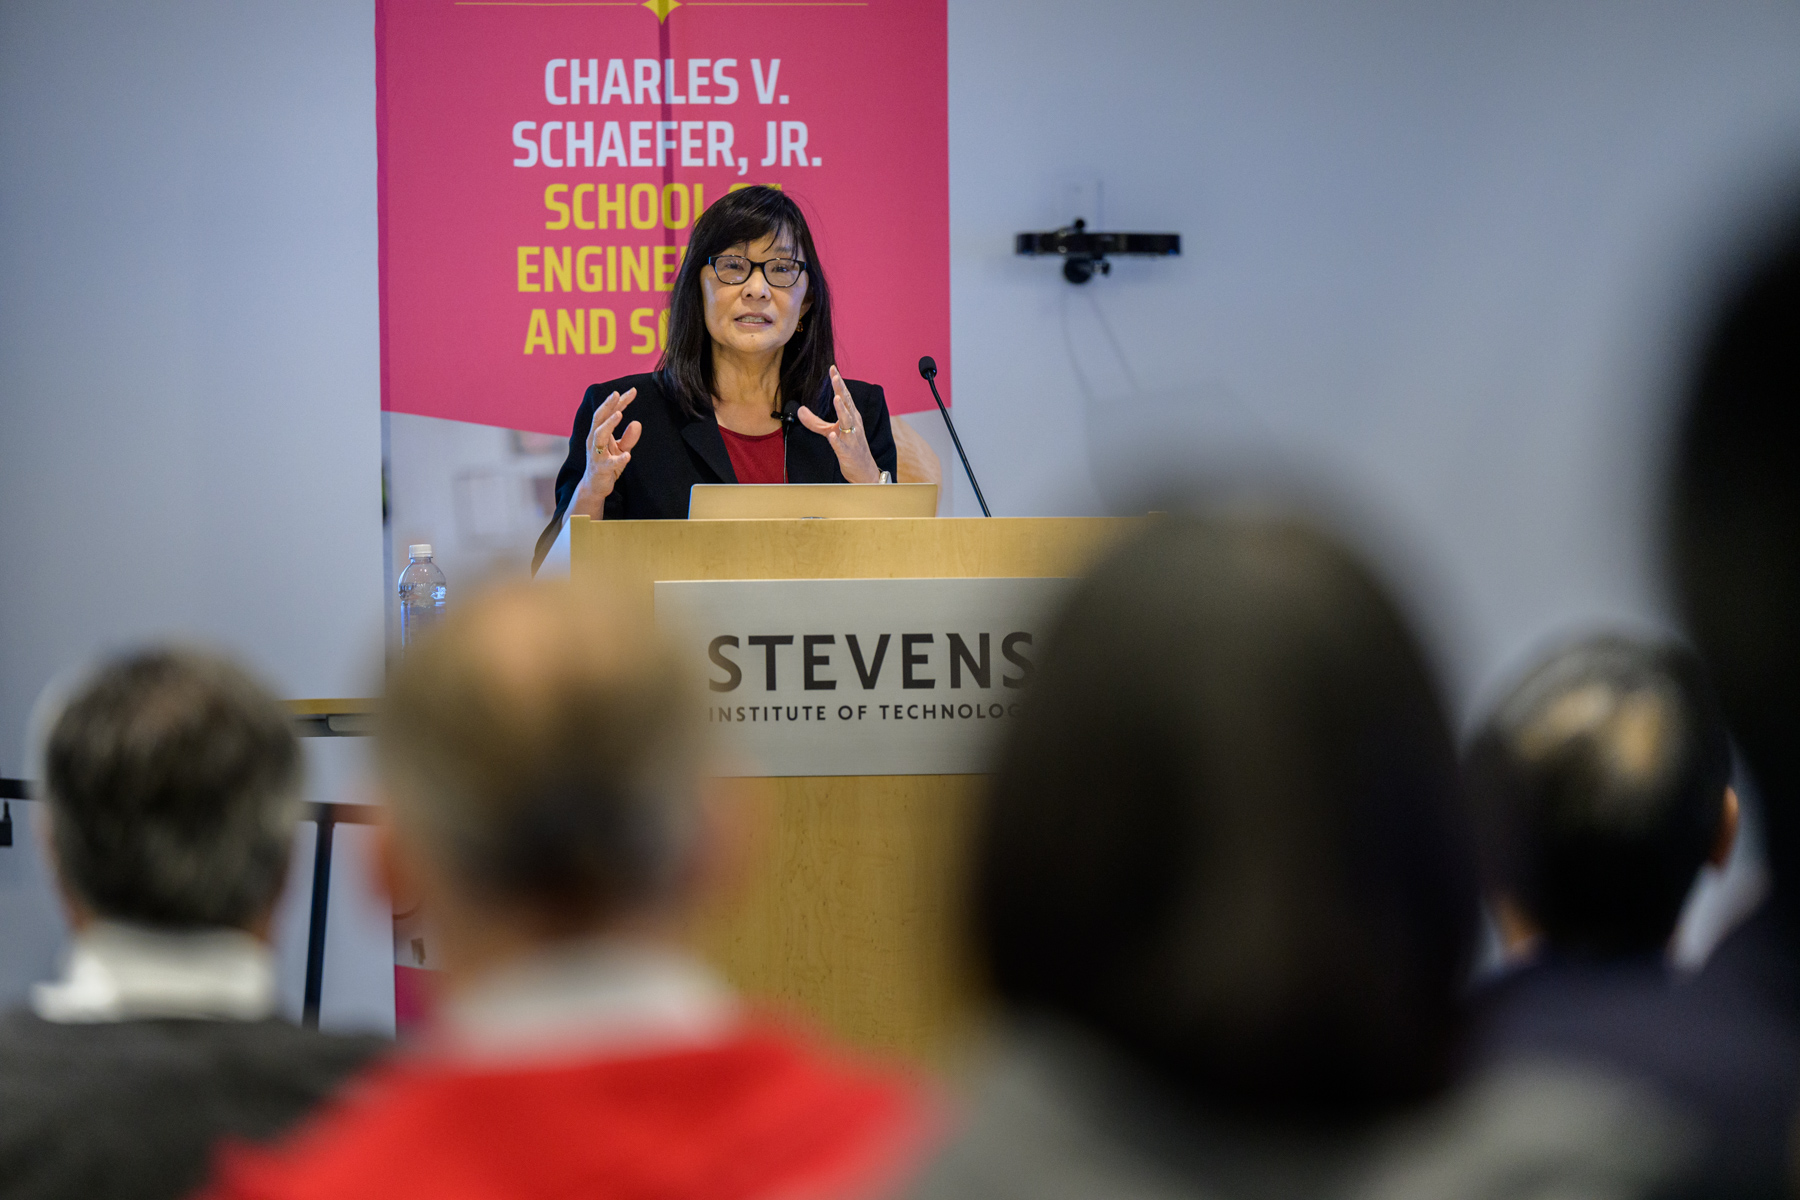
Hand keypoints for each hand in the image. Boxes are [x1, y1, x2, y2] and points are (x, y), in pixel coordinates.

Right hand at [568, 388, 640, 517]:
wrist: (595, 486)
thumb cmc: (607, 464)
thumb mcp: (620, 449)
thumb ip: (628, 437)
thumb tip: (637, 423)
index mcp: (599, 433)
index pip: (608, 413)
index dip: (619, 402)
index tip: (632, 391)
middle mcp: (594, 440)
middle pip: (598, 418)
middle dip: (607, 405)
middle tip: (617, 393)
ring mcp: (596, 454)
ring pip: (599, 435)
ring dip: (609, 424)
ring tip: (620, 414)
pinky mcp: (601, 469)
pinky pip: (609, 463)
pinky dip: (618, 459)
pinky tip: (628, 456)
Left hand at [797, 366, 881, 483]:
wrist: (863, 470)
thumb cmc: (849, 447)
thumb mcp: (829, 432)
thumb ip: (814, 422)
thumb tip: (800, 410)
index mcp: (851, 416)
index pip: (844, 396)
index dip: (839, 382)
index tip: (832, 368)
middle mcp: (853, 424)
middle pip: (847, 404)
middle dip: (841, 390)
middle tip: (836, 376)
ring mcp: (851, 438)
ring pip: (847, 422)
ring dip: (842, 410)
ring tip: (836, 399)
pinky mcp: (847, 452)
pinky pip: (841, 445)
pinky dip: (836, 440)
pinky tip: (831, 435)